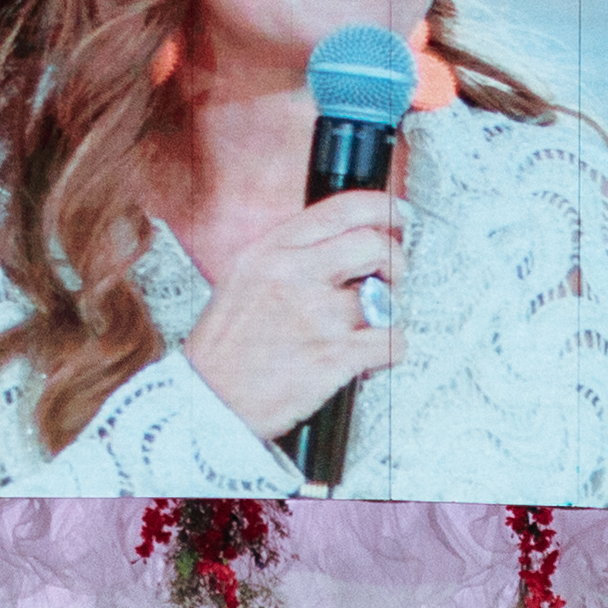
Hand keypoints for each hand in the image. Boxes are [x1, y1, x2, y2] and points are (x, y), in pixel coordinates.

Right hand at [178, 188, 411, 437]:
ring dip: (384, 314)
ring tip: (363, 329)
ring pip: (384, 299)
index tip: (397, 215)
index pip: (341, 210)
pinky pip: (391, 342)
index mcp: (271, 251)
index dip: (381, 207)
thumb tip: (337, 245)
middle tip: (391, 276)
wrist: (209, 400)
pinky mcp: (334, 356)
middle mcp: (295, 275)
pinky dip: (390, 351)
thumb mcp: (243, 279)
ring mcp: (317, 315)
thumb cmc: (225, 348)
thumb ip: (287, 256)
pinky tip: (369, 357)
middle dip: (394, 260)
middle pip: (373, 245)